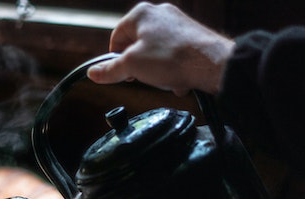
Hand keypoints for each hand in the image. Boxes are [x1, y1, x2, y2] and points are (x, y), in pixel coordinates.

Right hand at [87, 2, 234, 95]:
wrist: (212, 64)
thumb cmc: (172, 58)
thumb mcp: (132, 66)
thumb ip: (110, 70)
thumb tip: (93, 73)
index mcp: (140, 14)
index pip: (116, 38)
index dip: (115, 59)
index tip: (118, 74)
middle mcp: (159, 14)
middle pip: (136, 45)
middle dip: (139, 66)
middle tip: (144, 77)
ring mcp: (177, 24)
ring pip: (155, 53)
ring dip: (157, 71)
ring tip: (165, 78)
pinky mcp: (191, 36)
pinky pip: (173, 55)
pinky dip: (173, 69)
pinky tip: (178, 78)